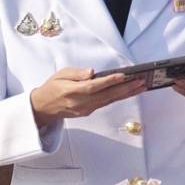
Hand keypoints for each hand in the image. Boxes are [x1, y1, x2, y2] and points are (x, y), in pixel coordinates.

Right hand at [29, 68, 145, 125]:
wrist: (43, 107)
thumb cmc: (52, 88)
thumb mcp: (60, 75)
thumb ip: (76, 73)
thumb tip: (91, 72)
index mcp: (72, 91)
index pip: (94, 86)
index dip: (109, 81)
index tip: (123, 75)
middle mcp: (80, 102)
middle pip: (107, 95)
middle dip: (126, 88)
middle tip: (141, 81)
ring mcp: (86, 109)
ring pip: (110, 100)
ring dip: (127, 93)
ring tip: (141, 86)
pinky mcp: (89, 111)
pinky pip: (106, 103)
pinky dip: (119, 97)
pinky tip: (129, 92)